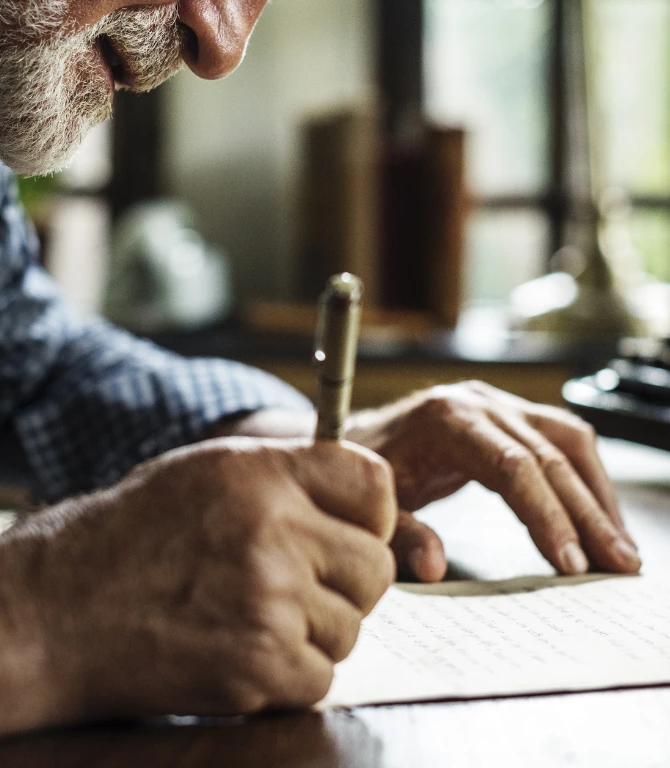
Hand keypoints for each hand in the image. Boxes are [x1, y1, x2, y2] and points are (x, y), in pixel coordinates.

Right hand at [11, 434, 395, 722]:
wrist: (48, 613)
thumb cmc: (126, 538)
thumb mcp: (204, 474)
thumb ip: (286, 478)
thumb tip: (371, 501)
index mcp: (260, 472)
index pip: (373, 484)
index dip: (368, 513)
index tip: (347, 531)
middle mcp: (273, 529)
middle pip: (375, 566)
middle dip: (345, 581)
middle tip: (293, 586)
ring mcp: (268, 601)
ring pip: (351, 626)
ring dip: (312, 631)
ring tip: (245, 616)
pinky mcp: (258, 667)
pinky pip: (321, 676)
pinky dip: (288, 675)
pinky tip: (235, 651)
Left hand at [348, 380, 639, 581]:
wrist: (346, 437)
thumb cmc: (358, 472)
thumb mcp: (370, 506)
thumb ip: (399, 535)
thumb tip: (435, 565)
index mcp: (445, 419)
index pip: (513, 466)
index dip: (546, 515)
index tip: (571, 563)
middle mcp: (477, 402)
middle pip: (549, 456)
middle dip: (588, 515)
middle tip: (618, 565)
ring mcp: (495, 403)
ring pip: (566, 440)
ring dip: (598, 495)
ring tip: (620, 548)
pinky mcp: (506, 414)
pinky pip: (559, 438)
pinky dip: (586, 477)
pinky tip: (600, 516)